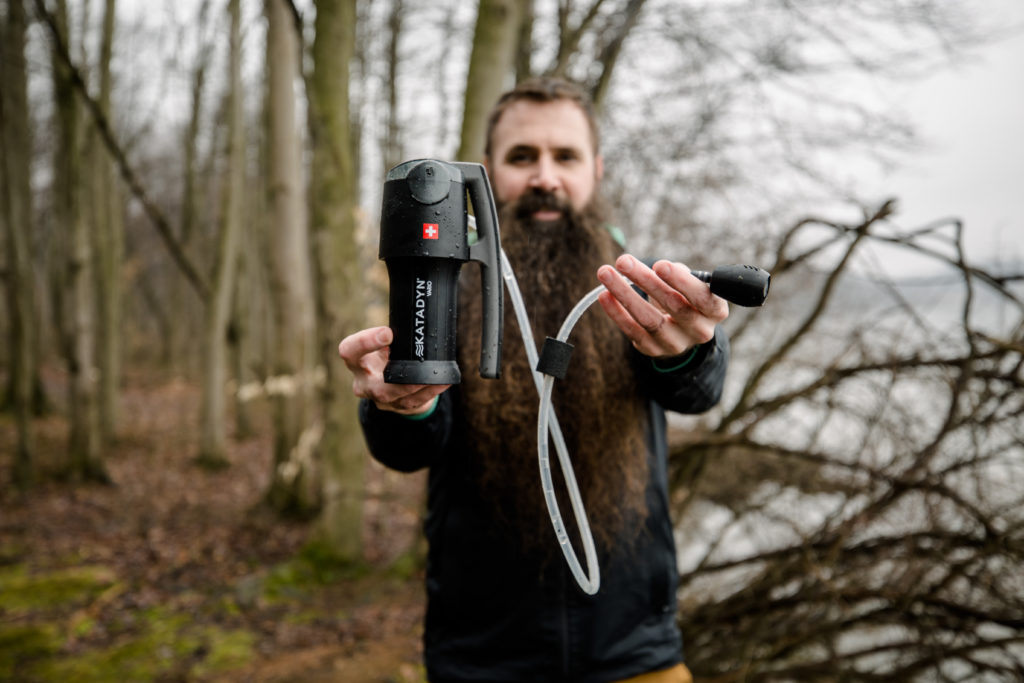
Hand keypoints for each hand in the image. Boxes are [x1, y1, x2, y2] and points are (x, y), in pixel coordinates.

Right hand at [338, 327, 450, 414]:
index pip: (349, 351)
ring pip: (397, 396)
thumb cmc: (388, 351)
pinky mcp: (397, 406)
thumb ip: (395, 333)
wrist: (391, 380)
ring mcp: (379, 398)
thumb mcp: (385, 340)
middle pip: (374, 385)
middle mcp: (363, 382)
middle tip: (417, 361)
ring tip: (437, 374)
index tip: (388, 333)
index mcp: (356, 360)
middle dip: (397, 376)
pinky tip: (442, 382)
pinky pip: (414, 401)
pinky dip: (430, 391)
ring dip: (419, 385)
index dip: (365, 342)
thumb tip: (416, 320)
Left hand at [596, 254, 727, 357]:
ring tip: (606, 273)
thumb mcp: (690, 284)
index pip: (703, 297)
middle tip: (623, 261)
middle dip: (646, 281)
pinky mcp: (653, 350)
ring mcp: (676, 344)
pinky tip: (604, 295)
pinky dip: (617, 312)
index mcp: (715, 311)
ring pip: (649, 320)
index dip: (682, 281)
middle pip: (674, 306)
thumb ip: (678, 273)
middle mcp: (699, 331)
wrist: (681, 331)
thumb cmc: (686, 297)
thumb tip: (655, 269)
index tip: (659, 264)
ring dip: (625, 294)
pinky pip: (633, 331)